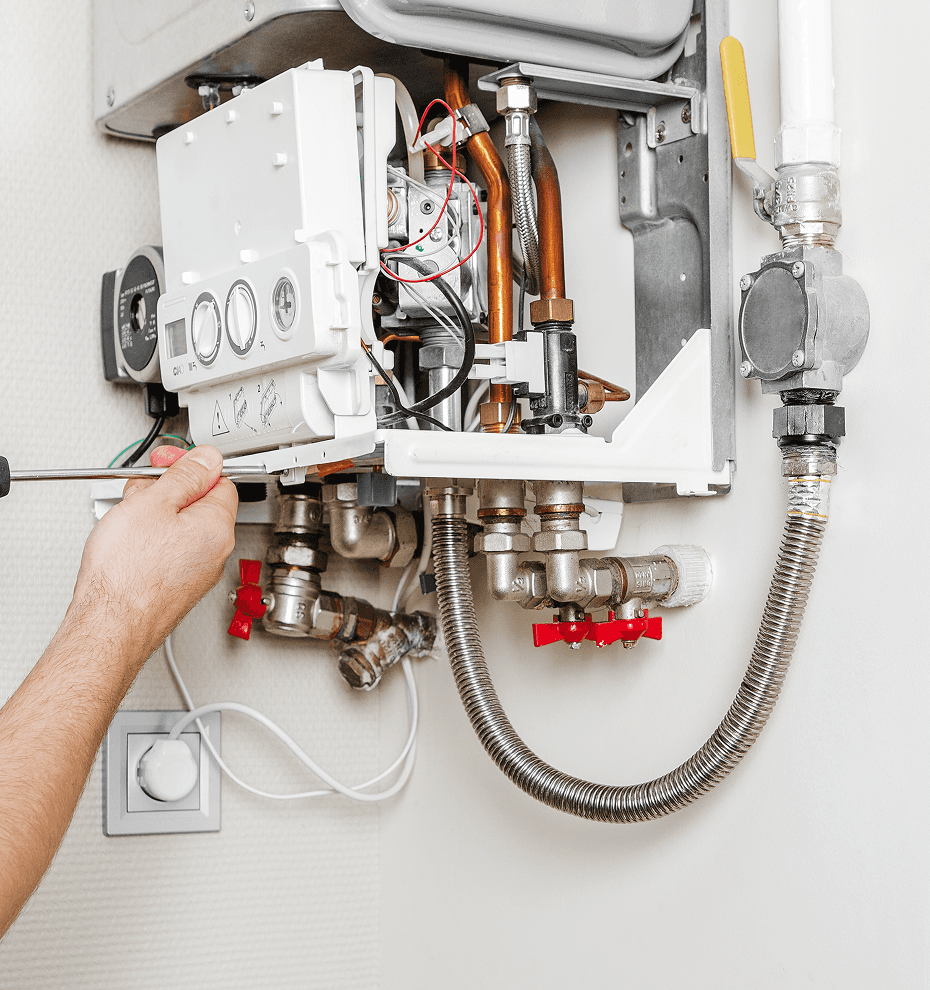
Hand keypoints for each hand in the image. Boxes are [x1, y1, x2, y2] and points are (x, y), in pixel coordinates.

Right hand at [69, 444, 237, 658]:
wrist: (109, 625)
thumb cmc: (128, 574)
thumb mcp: (154, 503)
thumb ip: (185, 475)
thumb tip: (208, 459)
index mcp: (218, 526)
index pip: (220, 481)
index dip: (191, 467)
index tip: (168, 462)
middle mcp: (215, 552)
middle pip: (198, 504)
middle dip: (168, 492)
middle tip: (140, 493)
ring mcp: (197, 572)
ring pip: (180, 528)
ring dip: (155, 516)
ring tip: (127, 522)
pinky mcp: (177, 586)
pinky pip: (169, 551)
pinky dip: (151, 542)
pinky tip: (128, 546)